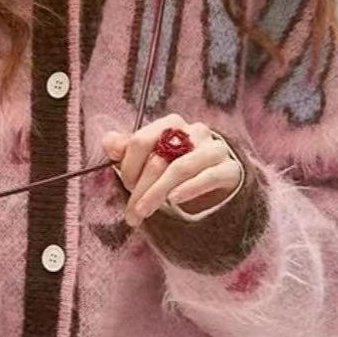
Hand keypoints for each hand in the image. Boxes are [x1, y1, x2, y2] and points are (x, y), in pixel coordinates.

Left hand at [103, 114, 241, 225]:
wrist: (217, 178)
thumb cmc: (176, 165)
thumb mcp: (150, 157)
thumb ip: (128, 149)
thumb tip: (108, 141)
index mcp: (171, 124)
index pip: (141, 140)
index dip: (128, 166)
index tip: (124, 186)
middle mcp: (194, 131)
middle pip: (159, 158)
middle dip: (140, 188)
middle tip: (132, 212)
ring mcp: (214, 149)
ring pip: (180, 168)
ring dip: (157, 193)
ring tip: (144, 212)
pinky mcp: (229, 169)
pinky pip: (208, 177)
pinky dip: (189, 189)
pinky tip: (174, 201)